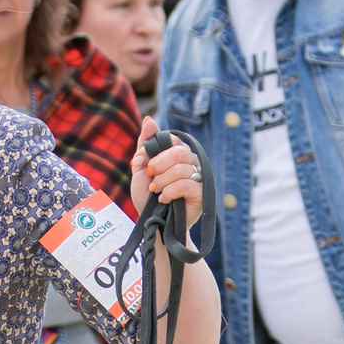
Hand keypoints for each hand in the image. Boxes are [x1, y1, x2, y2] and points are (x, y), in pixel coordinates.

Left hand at [129, 117, 202, 233]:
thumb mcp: (141, 169)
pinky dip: (170, 191)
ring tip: (156, 192)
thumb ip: (145, 145)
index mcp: (178, 154)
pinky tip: (164, 198)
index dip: (154, 150)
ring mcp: (199, 178)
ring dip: (162, 182)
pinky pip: (186, 184)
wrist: (154, 224)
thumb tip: (149, 119)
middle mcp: (192, 163)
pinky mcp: (202, 194)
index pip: (171, 140)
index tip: (140, 163)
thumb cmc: (148, 198)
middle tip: (150, 177)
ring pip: (181, 169)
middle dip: (159, 165)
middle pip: (179, 152)